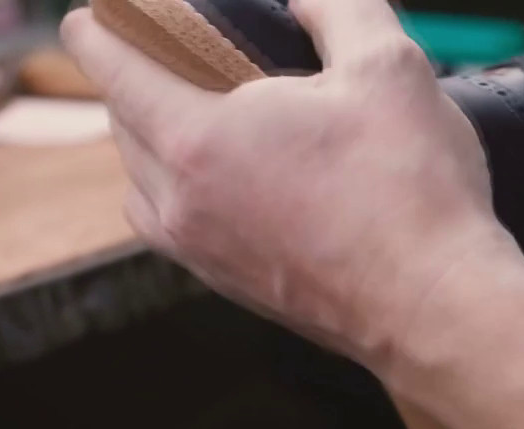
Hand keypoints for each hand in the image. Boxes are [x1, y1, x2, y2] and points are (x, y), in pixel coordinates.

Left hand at [61, 0, 511, 364]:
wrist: (434, 304)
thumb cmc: (410, 189)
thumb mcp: (386, 66)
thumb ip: (338, 9)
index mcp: (199, 139)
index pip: (114, 71)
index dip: (95, 32)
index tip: (89, 16)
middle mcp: (182, 201)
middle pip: (121, 126)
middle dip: (128, 80)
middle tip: (160, 50)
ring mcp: (201, 252)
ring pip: (139, 184)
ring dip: (147, 142)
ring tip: (185, 114)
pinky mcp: (228, 286)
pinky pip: (171, 229)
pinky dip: (172, 193)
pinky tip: (220, 180)